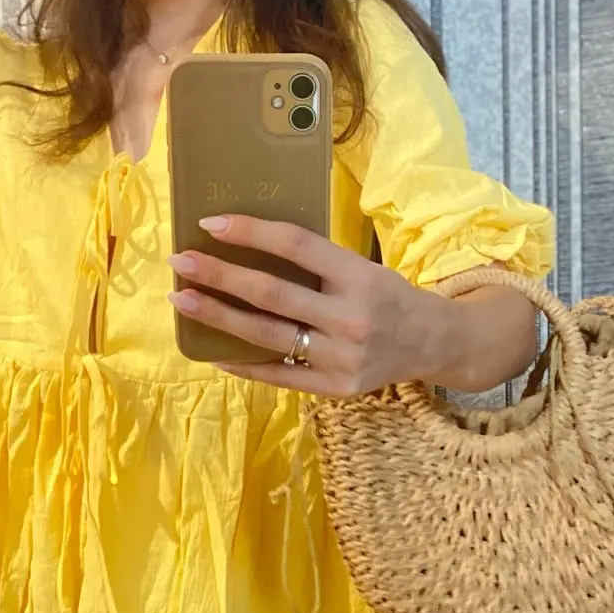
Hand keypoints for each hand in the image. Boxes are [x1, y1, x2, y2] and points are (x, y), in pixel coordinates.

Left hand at [166, 215, 452, 395]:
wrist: (433, 343)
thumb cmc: (388, 296)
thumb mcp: (363, 267)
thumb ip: (317, 263)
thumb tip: (248, 246)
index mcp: (358, 276)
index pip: (296, 246)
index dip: (251, 232)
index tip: (210, 224)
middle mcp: (350, 317)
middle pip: (271, 293)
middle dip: (219, 276)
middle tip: (180, 262)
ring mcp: (341, 357)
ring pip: (267, 335)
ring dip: (218, 316)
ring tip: (183, 301)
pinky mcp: (335, 388)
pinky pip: (279, 375)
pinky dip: (242, 363)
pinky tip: (211, 350)